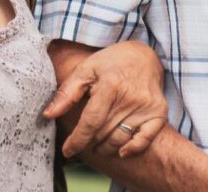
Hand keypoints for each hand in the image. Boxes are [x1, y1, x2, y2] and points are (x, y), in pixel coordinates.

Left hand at [43, 40, 167, 158]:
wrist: (144, 55)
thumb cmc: (111, 62)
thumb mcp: (86, 69)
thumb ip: (67, 92)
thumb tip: (48, 114)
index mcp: (110, 85)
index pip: (91, 122)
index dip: (78, 139)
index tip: (68, 150)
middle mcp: (130, 97)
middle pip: (103, 133)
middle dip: (90, 141)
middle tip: (84, 138)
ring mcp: (146, 105)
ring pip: (120, 140)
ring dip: (105, 146)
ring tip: (98, 142)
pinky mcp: (159, 112)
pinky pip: (144, 140)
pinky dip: (131, 149)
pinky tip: (121, 151)